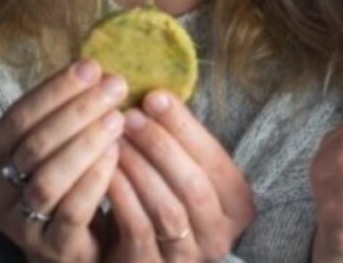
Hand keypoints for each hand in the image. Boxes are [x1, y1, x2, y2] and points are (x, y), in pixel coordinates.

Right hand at [0, 60, 126, 261]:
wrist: (69, 242)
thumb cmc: (62, 181)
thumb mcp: (50, 146)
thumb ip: (63, 113)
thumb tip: (95, 72)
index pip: (18, 117)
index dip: (56, 90)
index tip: (91, 68)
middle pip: (34, 144)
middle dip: (78, 111)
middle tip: (115, 88)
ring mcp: (18, 224)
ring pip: (48, 178)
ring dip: (86, 143)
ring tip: (118, 119)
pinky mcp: (50, 246)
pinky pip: (72, 209)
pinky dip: (95, 178)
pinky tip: (117, 154)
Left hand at [116, 90, 254, 261]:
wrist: (136, 255)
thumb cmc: (164, 201)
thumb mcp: (185, 175)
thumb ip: (182, 146)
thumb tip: (156, 96)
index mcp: (237, 207)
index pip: (216, 162)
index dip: (185, 128)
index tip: (155, 97)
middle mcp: (219, 236)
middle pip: (194, 185)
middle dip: (161, 145)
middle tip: (130, 116)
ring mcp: (187, 257)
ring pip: (168, 208)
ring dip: (139, 168)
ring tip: (114, 139)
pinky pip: (139, 228)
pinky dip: (122, 195)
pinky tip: (105, 169)